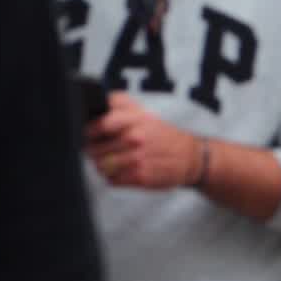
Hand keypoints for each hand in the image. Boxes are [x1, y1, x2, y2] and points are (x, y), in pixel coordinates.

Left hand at [85, 92, 201, 189]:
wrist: (189, 157)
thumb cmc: (162, 135)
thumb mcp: (143, 112)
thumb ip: (119, 103)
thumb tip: (99, 101)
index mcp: (135, 121)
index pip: (101, 124)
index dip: (91, 131)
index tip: (90, 134)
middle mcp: (135, 139)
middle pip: (96, 149)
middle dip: (94, 150)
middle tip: (101, 150)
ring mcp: (137, 159)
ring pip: (101, 166)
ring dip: (102, 165)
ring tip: (112, 161)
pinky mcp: (140, 178)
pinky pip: (112, 180)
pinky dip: (113, 177)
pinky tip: (121, 170)